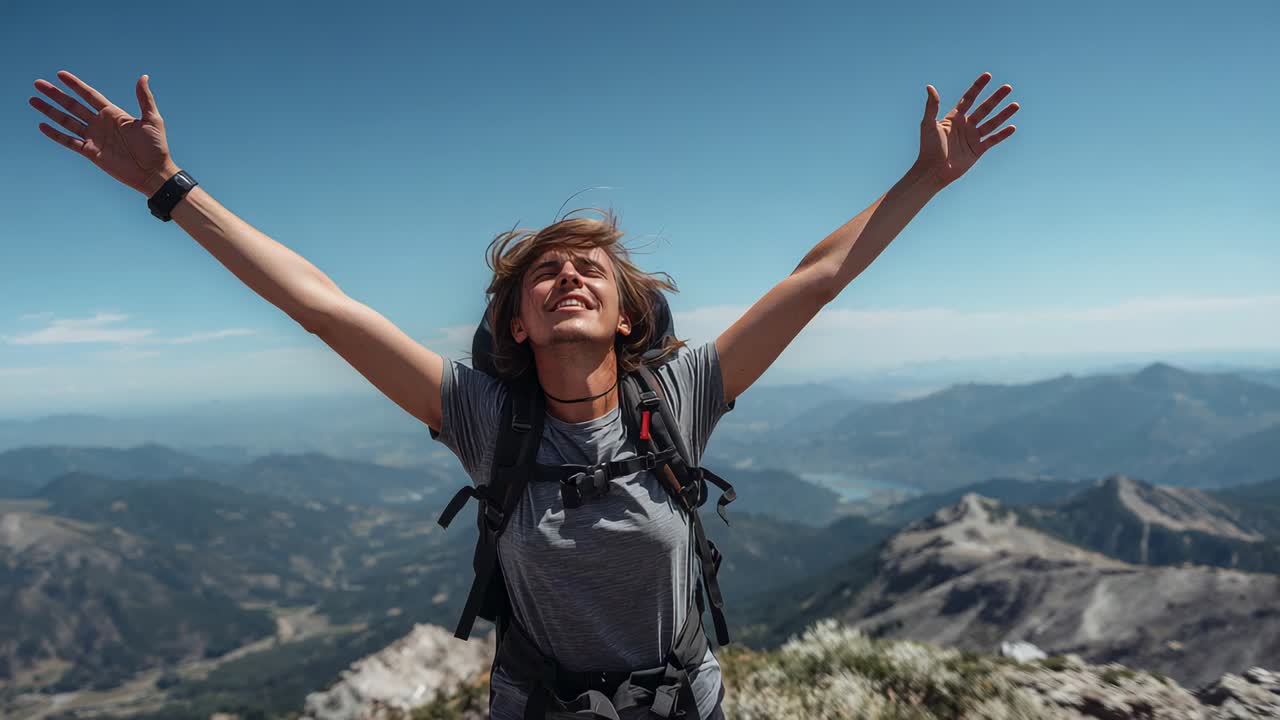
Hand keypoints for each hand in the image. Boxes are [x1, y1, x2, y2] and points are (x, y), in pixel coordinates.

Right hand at [29, 70, 179, 196]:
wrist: (153, 173)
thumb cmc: (156, 147)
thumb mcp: (152, 119)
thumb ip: (144, 98)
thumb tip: (143, 77)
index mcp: (113, 114)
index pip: (89, 95)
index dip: (75, 85)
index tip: (60, 74)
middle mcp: (100, 124)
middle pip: (73, 105)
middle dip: (55, 95)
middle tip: (38, 84)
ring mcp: (94, 137)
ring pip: (67, 121)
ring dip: (50, 111)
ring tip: (33, 100)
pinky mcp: (91, 152)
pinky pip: (69, 141)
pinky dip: (55, 134)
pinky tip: (42, 125)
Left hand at [913, 72, 1018, 189]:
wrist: (933, 171)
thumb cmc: (928, 147)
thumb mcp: (928, 124)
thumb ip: (932, 106)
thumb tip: (929, 86)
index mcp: (954, 118)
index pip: (968, 98)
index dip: (978, 87)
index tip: (988, 76)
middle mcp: (965, 126)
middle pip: (984, 108)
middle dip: (996, 98)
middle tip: (1008, 87)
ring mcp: (972, 138)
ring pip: (991, 123)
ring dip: (1004, 114)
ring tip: (1016, 105)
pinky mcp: (977, 150)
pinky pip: (993, 140)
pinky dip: (1003, 134)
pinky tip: (1012, 127)